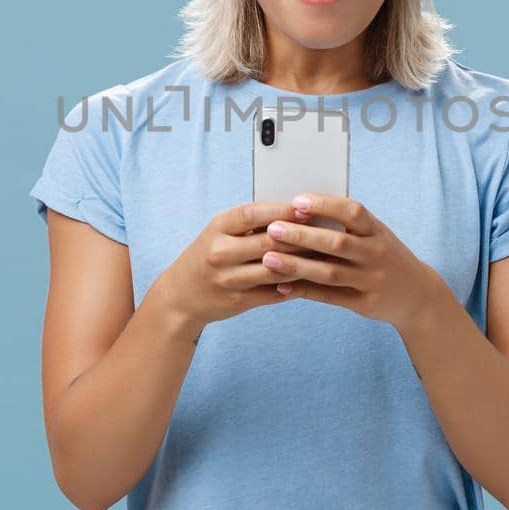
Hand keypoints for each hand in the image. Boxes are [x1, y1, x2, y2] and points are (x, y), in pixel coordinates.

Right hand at [149, 201, 322, 331]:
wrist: (180, 296)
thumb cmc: (209, 256)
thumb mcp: (220, 233)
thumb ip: (251, 224)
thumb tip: (295, 211)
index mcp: (218, 227)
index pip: (254, 214)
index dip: (282, 211)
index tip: (307, 208)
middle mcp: (221, 252)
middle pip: (268, 242)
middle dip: (300, 237)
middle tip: (328, 233)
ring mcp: (228, 278)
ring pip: (275, 269)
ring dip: (303, 263)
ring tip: (327, 256)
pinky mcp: (238, 300)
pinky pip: (273, 291)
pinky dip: (294, 285)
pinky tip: (313, 279)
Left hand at [259, 194, 450, 330]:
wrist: (418, 295)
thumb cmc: (385, 257)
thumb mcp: (376, 235)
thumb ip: (348, 225)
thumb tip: (300, 209)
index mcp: (377, 231)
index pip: (353, 212)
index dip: (325, 205)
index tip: (297, 201)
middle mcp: (376, 254)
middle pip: (337, 243)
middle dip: (303, 235)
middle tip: (273, 228)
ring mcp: (372, 280)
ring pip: (330, 272)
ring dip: (297, 266)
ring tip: (269, 259)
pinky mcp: (365, 303)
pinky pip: (330, 297)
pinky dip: (305, 291)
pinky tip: (282, 285)